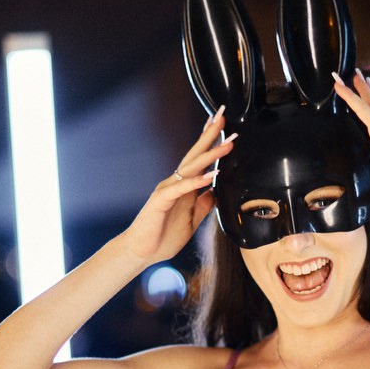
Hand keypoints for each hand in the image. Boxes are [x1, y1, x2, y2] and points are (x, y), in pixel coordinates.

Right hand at [124, 112, 235, 263]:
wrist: (141, 253)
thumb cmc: (163, 237)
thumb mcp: (191, 221)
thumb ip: (202, 206)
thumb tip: (215, 192)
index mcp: (183, 187)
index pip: (199, 160)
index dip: (211, 142)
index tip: (223, 126)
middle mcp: (175, 183)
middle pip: (195, 155)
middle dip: (211, 135)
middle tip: (224, 115)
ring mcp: (167, 190)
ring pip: (192, 167)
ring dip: (211, 154)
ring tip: (228, 143)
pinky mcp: (161, 201)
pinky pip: (182, 188)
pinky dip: (197, 181)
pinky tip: (211, 174)